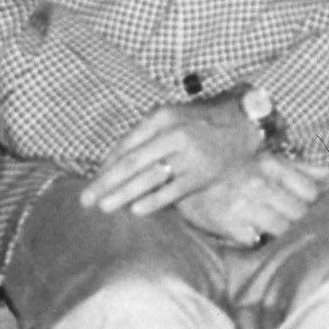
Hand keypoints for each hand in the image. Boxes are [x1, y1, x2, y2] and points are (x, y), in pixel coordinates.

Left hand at [84, 96, 306, 239]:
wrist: (242, 123)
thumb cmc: (198, 123)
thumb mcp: (171, 119)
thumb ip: (145, 137)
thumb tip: (113, 165)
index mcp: (160, 118)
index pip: (126, 146)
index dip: (106, 166)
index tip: (91, 183)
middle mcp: (173, 134)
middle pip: (132, 162)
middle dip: (106, 183)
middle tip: (86, 199)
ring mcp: (189, 154)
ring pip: (150, 177)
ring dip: (124, 193)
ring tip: (104, 207)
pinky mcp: (203, 173)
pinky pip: (174, 189)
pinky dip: (155, 200)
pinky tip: (137, 209)